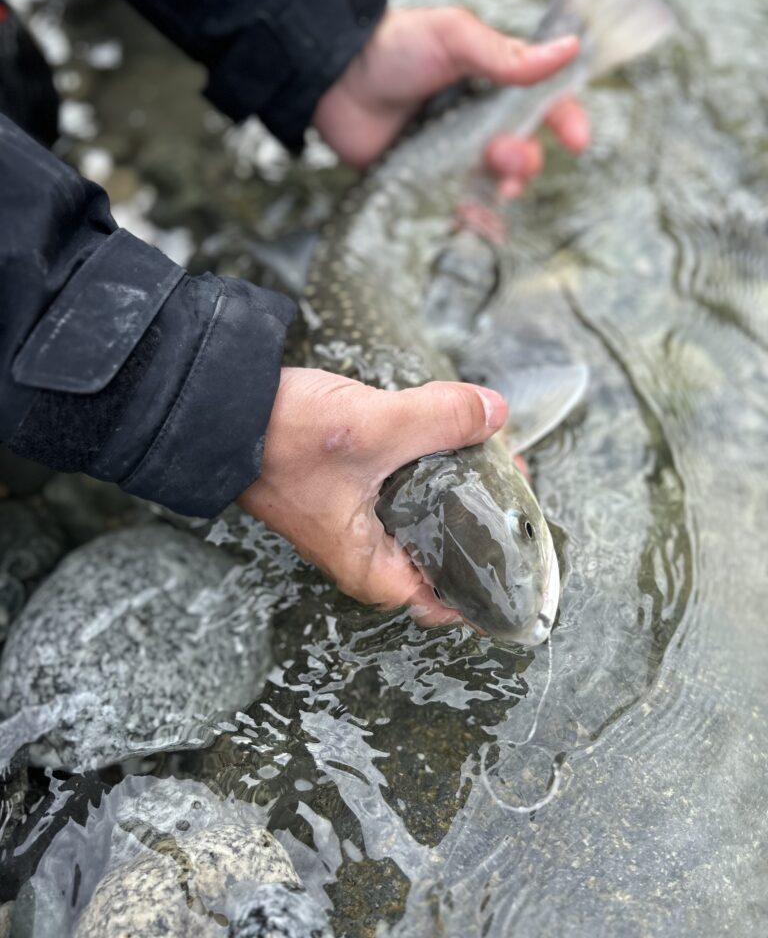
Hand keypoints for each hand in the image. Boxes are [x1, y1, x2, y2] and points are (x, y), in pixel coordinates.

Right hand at [238, 368, 507, 622]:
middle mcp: (368, 554)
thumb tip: (496, 414)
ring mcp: (359, 521)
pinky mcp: (353, 489)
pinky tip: (453, 436)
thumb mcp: (371, 427)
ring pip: (429, 516)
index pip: (449, 602)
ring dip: (461, 487)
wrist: (219, 409)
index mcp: (372, 568)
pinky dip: (433, 467)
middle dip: (485, 518)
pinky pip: (408, 488)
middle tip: (515, 478)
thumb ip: (439, 420)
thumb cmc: (281, 439)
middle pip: (447, 551)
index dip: (492, 581)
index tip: (525, 545)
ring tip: (494, 452)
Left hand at [312, 7, 589, 197]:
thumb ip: (505, 55)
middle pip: (522, 152)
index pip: (543, 103)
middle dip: (524, 160)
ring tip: (492, 187)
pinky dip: (474, 220)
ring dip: (503, 190)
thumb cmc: (392, 49)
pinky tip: (476, 223)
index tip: (578, 141)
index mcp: (491, 84)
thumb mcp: (453, 38)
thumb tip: (568, 49)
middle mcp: (476, 122)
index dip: (566, 121)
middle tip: (501, 154)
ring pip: (495, 184)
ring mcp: (452, 155)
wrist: (334, 81)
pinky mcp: (427, 183)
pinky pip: (460, 208)